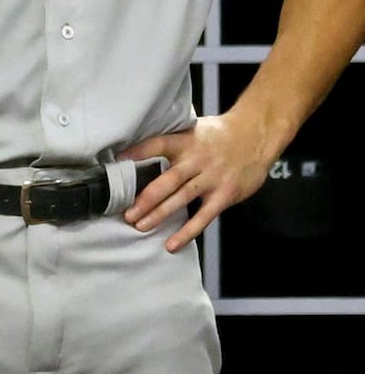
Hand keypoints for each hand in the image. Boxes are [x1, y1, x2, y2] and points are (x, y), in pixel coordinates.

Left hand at [120, 112, 277, 251]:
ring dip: (159, 214)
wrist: (256, 136)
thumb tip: (143, 152)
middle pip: (166, 180)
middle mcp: (196, 160)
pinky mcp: (224, 195)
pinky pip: (203, 217)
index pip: (156, 145)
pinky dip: (187, 232)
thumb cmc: (219, 134)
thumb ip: (173, 143)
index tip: (117, 163)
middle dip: (145, 198)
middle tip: (127, 212)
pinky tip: (172, 244)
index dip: (136, 153)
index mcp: (185, 141)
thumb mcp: (194, 129)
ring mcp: (211, 179)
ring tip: (140, 226)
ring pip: (181, 199)